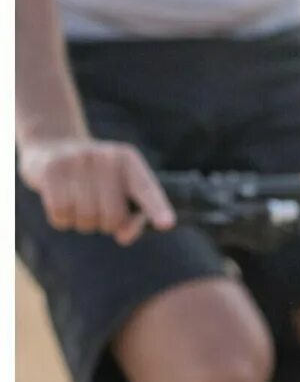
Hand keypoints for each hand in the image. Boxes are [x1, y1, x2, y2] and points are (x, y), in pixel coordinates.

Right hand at [19, 137, 171, 242]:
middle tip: (98, 210)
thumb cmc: (96, 177)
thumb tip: (124, 236)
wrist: (53, 145)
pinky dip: (63, 219)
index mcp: (129, 160)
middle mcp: (105, 157)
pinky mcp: (51, 171)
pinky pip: (61, 215)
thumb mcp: (120, 188)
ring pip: (86, 219)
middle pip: (113, 217)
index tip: (167, 224)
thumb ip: (132, 215)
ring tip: (79, 203)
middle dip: (106, 224)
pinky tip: (62, 203)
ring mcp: (76, 161)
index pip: (146, 189)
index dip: (157, 208)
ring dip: (83, 223)